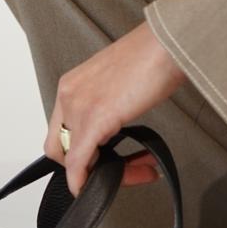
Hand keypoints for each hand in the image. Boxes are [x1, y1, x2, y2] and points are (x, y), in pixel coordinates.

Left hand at [43, 20, 188, 197]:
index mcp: (73, 84)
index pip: (62, 130)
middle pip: (59, 148)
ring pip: (72, 159)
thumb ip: (107, 103)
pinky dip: (82, 180)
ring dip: (100, 173)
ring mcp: (79, 106)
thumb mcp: (117, 81)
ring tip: (137, 170)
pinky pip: (78, 162)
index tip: (108, 159)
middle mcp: (69, 94)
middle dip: (85, 166)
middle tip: (120, 169)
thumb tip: (114, 130)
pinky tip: (97, 187)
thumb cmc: (153, 55)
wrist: (167, 41)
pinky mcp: (95, 119)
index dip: (81, 151)